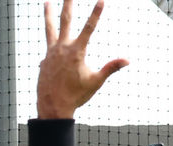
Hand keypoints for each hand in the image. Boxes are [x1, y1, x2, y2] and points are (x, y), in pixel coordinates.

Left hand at [38, 0, 127, 117]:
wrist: (53, 107)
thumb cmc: (76, 96)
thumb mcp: (95, 81)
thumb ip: (111, 68)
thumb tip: (127, 60)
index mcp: (77, 52)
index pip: (89, 27)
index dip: (96, 13)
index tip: (101, 0)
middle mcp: (62, 48)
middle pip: (65, 19)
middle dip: (68, 3)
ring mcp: (51, 52)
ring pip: (50, 27)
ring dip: (48, 13)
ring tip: (47, 1)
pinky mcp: (45, 59)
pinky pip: (49, 49)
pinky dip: (52, 47)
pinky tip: (54, 50)